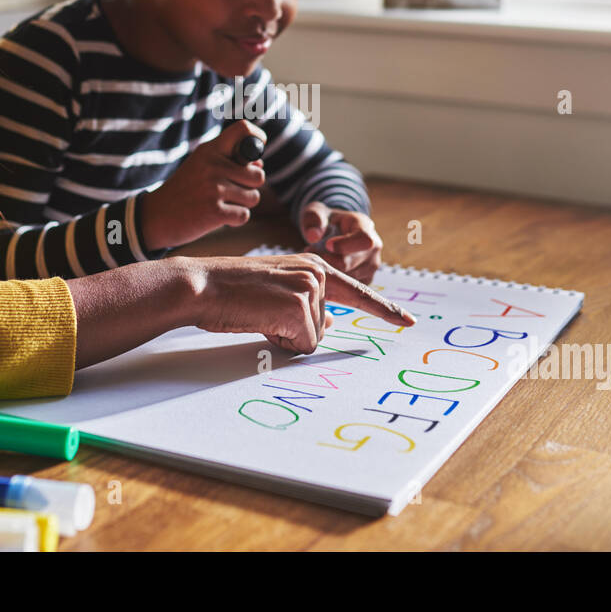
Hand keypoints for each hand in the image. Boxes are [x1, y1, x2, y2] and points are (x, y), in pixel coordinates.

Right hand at [142, 119, 267, 250]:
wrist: (156, 216)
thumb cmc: (184, 191)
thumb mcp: (201, 167)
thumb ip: (229, 162)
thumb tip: (259, 164)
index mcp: (209, 150)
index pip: (242, 130)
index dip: (257, 138)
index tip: (258, 148)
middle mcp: (212, 166)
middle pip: (258, 175)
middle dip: (250, 187)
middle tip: (231, 191)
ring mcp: (214, 189)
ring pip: (253, 197)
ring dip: (242, 205)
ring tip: (221, 204)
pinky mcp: (214, 211)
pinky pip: (244, 215)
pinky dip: (235, 220)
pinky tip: (219, 217)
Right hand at [184, 253, 413, 353]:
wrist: (201, 285)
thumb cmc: (230, 291)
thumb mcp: (276, 290)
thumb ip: (306, 302)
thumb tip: (328, 322)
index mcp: (313, 265)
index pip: (357, 291)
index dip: (385, 310)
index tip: (409, 322)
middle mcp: (318, 273)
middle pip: (323, 326)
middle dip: (294, 332)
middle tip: (262, 313)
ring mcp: (310, 290)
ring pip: (311, 339)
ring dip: (284, 337)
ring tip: (257, 314)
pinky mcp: (299, 308)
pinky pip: (302, 346)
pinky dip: (279, 343)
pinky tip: (260, 321)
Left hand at [300, 203, 382, 282]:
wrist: (333, 233)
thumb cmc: (325, 221)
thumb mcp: (316, 213)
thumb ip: (313, 219)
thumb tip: (313, 235)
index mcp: (365, 226)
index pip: (363, 239)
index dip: (345, 245)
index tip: (326, 245)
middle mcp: (374, 248)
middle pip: (353, 263)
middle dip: (328, 263)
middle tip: (310, 256)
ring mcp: (371, 267)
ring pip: (349, 279)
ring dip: (328, 275)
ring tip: (314, 264)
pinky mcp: (364, 281)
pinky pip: (348, 290)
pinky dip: (332, 286)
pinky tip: (320, 276)